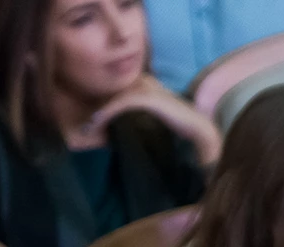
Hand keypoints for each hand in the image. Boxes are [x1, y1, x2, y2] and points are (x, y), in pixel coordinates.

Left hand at [86, 75, 221, 164]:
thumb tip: (123, 123)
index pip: (118, 91)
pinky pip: (120, 103)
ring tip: (88, 127)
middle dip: (98, 109)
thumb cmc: (179, 125)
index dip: (103, 104)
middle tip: (86, 125)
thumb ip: (141, 113)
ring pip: (114, 98)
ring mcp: (146, 88)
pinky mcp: (147, 98)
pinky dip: (107, 113)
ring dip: (99, 114)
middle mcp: (144, 81)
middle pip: (112, 93)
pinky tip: (97, 122)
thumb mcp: (155, 116)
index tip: (93, 120)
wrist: (197, 128)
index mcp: (146, 83)